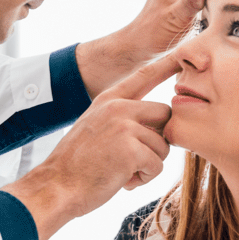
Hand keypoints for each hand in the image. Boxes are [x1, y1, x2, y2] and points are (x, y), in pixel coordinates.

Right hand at [3, 55, 180, 239]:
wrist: (56, 186)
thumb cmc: (77, 165)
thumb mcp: (95, 128)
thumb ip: (121, 119)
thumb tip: (156, 126)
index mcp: (108, 100)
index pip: (144, 75)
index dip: (166, 63)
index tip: (182, 53)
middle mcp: (117, 107)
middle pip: (165, 114)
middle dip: (159, 139)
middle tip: (138, 157)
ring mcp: (124, 127)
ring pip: (163, 145)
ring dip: (149, 164)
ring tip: (123, 171)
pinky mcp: (130, 150)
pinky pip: (157, 165)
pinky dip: (145, 178)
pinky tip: (124, 181)